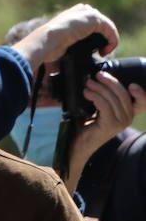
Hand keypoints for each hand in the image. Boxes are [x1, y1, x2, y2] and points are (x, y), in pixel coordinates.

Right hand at [13, 2, 119, 68]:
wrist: (46, 41)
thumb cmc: (47, 46)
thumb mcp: (60, 43)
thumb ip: (68, 44)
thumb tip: (64, 61)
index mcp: (72, 14)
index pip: (90, 24)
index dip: (95, 37)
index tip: (93, 51)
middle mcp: (81, 10)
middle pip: (100, 24)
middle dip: (102, 38)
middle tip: (99, 53)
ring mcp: (88, 13)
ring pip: (107, 27)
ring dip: (108, 41)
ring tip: (103, 53)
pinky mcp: (95, 19)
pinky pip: (110, 30)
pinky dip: (112, 41)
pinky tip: (105, 52)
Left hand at [63, 72, 145, 189]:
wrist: (79, 145)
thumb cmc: (88, 125)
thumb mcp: (100, 109)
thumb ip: (105, 97)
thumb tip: (99, 79)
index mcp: (129, 113)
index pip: (142, 101)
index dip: (141, 92)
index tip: (131, 83)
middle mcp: (128, 118)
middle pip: (123, 94)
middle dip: (110, 81)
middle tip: (97, 75)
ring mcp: (121, 122)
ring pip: (112, 98)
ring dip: (99, 88)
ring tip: (88, 83)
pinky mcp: (110, 125)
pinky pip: (104, 105)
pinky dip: (94, 96)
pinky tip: (86, 93)